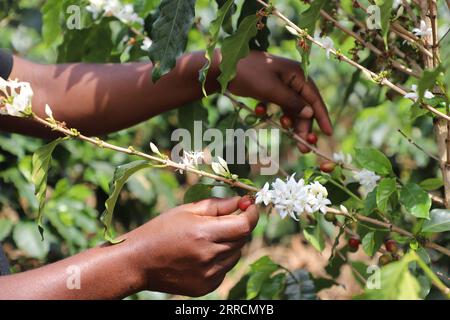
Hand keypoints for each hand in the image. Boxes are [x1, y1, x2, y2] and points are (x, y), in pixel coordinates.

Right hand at [124, 197, 258, 296]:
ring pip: (235, 254)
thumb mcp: (186, 211)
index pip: (244, 226)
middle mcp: (209, 256)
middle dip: (238, 227)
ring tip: (207, 239)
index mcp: (204, 233)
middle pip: (242, 239)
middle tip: (223, 220)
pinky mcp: (206, 286)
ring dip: (230, 244)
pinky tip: (201, 254)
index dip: (252, 214)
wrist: (138, 262)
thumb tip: (242, 201)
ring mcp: (208, 274)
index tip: (250, 206)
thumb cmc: (160, 230)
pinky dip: (220, 259)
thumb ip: (217, 205)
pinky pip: (225, 269)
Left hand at [229, 50, 332, 152]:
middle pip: (304, 107)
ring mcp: (282, 85)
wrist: (223, 67)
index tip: (328, 133)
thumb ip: (292, 102)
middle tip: (304, 147)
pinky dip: (274, 113)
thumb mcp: (272, 89)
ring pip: (292, 108)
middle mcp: (293, 79)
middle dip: (304, 126)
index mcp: (297, 74)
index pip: (314, 98)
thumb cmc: (249, 74)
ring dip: (291, 123)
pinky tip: (259, 111)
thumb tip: (310, 114)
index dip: (322, 116)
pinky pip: (279, 106)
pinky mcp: (270, 90)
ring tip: (290, 137)